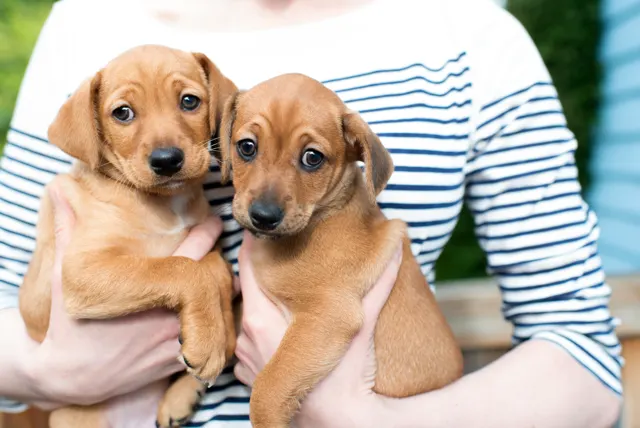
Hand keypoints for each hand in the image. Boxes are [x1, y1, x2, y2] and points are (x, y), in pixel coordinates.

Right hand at [24, 182, 223, 409]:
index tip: (214, 221)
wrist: (71, 379)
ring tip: (223, 271)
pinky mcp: (182, 361)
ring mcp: (179, 340)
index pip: (192, 252)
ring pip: (218, 305)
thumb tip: (60, 191)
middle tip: (221, 245)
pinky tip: (217, 304)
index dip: (207, 232)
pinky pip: (214, 334)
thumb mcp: (63, 279)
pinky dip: (218, 316)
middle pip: (212, 277)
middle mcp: (170, 315)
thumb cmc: (68, 328)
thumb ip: (68, 233)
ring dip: (221, 286)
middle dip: (217, 259)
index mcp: (146, 290)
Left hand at [233, 231, 401, 427]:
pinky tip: (285, 331)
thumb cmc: (344, 379)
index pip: (246, 267)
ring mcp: (245, 360)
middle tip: (282, 259)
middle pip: (248, 292)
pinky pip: (251, 345)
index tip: (268, 233)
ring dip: (263, 306)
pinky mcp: (250, 378)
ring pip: (249, 319)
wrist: (337, 425)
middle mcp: (246, 338)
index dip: (256, 246)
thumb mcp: (359, 325)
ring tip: (284, 294)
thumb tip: (396, 246)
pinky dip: (264, 334)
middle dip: (264, 276)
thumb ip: (375, 285)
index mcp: (261, 318)